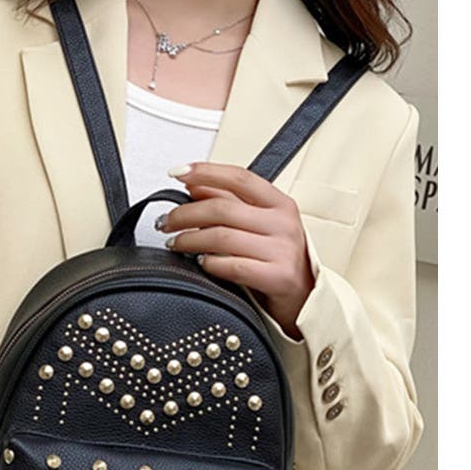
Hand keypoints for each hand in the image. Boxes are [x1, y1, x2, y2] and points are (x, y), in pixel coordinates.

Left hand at [160, 163, 314, 339]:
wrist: (305, 298)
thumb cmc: (278, 259)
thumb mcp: (259, 225)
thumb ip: (229, 203)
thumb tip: (194, 186)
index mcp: (279, 204)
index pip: (239, 178)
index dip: (206, 172)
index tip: (177, 172)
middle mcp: (283, 223)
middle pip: (222, 208)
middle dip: (185, 214)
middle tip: (165, 222)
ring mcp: (282, 250)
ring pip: (222, 237)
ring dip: (190, 239)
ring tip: (174, 243)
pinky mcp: (277, 276)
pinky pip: (233, 266)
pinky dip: (210, 263)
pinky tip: (201, 263)